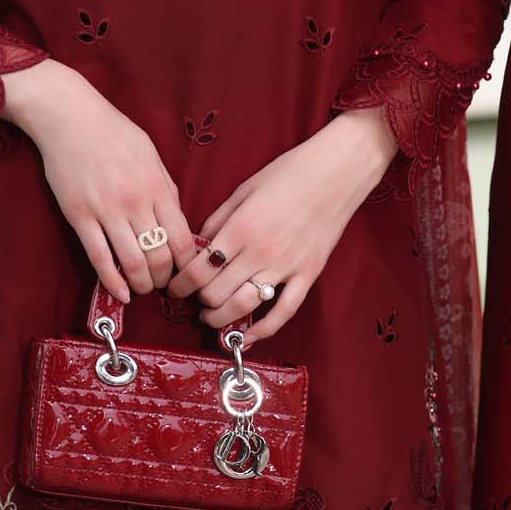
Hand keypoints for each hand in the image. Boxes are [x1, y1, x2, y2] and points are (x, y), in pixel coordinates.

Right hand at [2, 61, 197, 302]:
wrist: (70, 118)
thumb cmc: (114, 133)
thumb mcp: (151, 155)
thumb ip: (165, 188)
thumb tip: (176, 220)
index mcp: (157, 187)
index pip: (182, 238)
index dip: (187, 264)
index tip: (185, 271)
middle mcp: (135, 202)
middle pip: (159, 256)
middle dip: (164, 279)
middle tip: (162, 285)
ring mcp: (106, 211)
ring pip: (131, 263)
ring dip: (141, 284)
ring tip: (142, 289)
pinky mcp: (79, 216)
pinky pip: (99, 258)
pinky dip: (112, 281)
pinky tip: (120, 293)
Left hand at [166, 108, 398, 348]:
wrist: (336, 172)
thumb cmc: (288, 174)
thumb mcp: (243, 190)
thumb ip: (217, 221)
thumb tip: (198, 247)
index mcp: (240, 229)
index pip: (199, 271)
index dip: (180, 285)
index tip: (174, 287)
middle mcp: (260, 253)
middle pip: (216, 294)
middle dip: (197, 300)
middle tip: (193, 298)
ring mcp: (286, 267)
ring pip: (243, 307)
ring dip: (220, 319)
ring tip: (210, 316)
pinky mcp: (308, 275)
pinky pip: (284, 311)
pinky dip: (264, 330)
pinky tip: (247, 337)